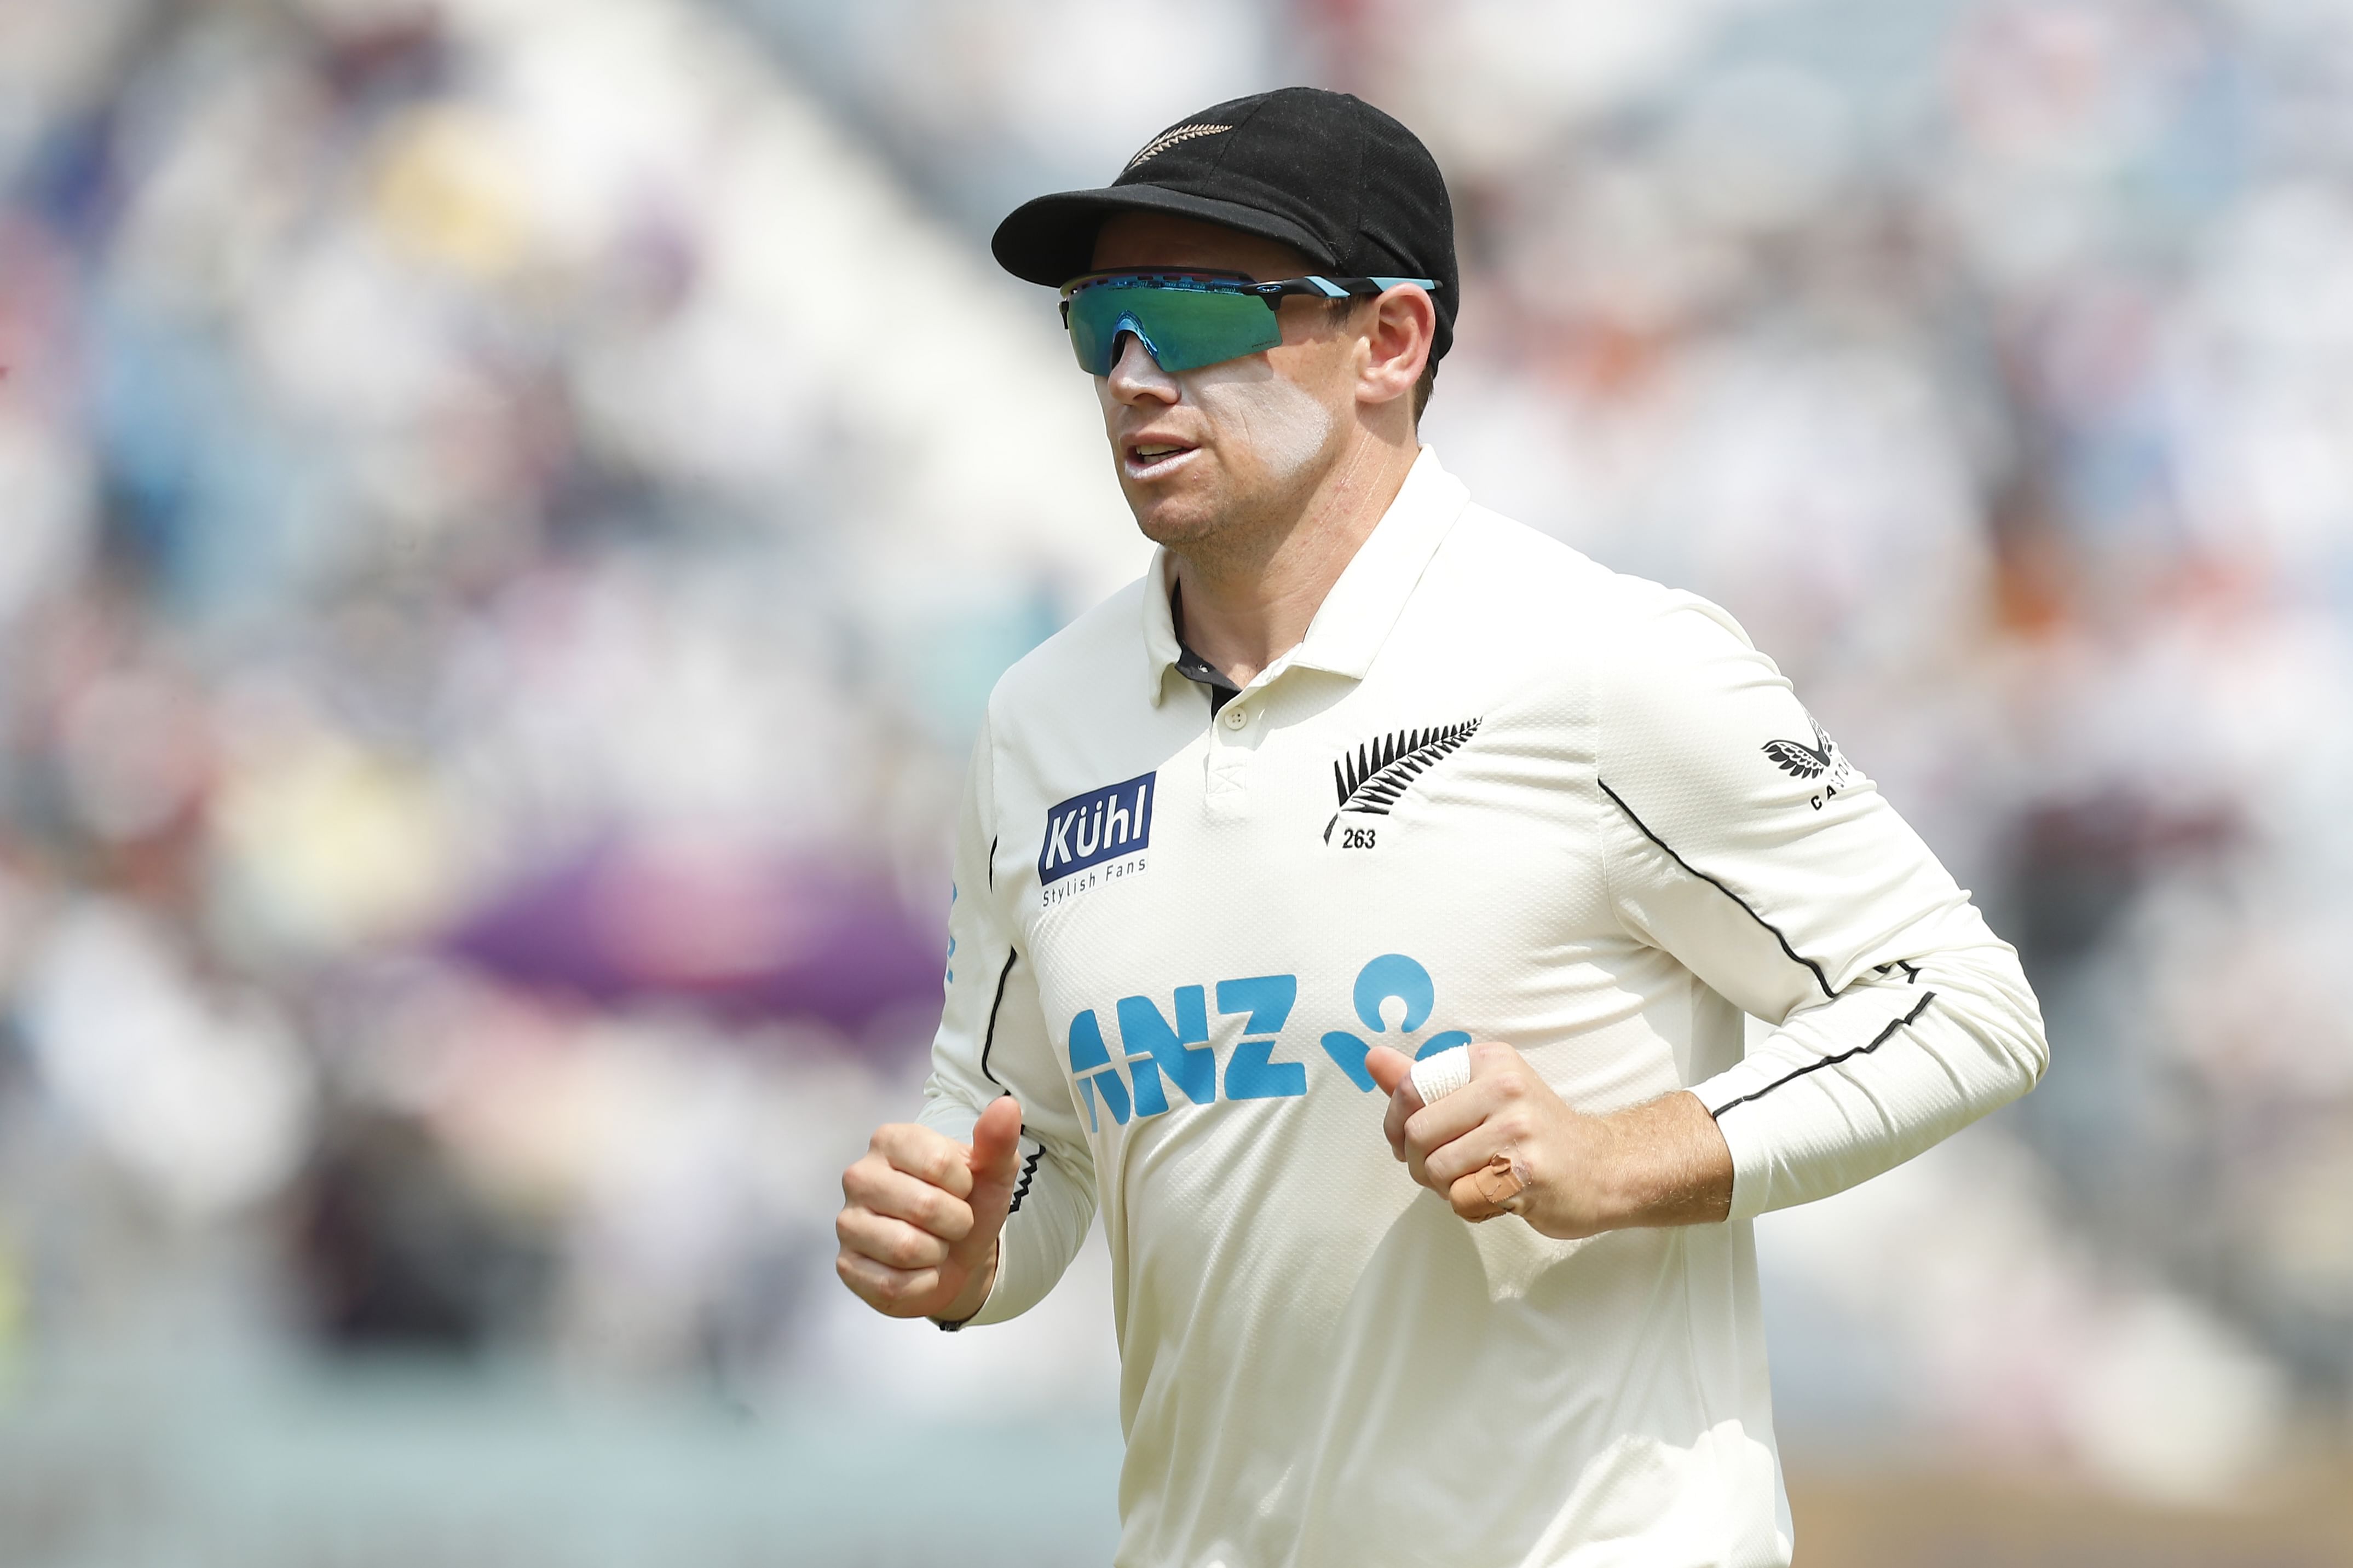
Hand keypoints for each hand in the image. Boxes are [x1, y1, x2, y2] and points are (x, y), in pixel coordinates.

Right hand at [836, 1095, 1023, 1320]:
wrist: (955, 1259)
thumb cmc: (967, 1205)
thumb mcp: (992, 1174)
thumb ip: (998, 1140)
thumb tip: (1007, 1105)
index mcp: (890, 1140)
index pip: (939, 1163)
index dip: (964, 1186)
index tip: (962, 1189)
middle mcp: (859, 1176)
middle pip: (924, 1206)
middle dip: (956, 1223)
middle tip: (952, 1223)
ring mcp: (847, 1222)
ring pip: (905, 1248)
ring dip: (937, 1254)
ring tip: (934, 1244)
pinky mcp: (847, 1266)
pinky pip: (893, 1283)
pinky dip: (922, 1283)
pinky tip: (919, 1270)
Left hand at [1365, 1043, 1733, 1239]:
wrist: (1605, 1168)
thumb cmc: (1534, 1133)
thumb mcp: (1483, 1093)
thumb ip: (1425, 1080)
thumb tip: (1372, 1058)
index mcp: (1490, 1061)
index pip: (1409, 1089)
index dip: (1394, 1125)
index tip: (1405, 1141)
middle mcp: (1505, 1087)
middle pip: (1415, 1133)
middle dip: (1417, 1162)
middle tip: (1443, 1170)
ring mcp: (1519, 1130)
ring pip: (1436, 1170)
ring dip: (1445, 1188)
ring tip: (1476, 1181)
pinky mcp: (1529, 1174)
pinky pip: (1462, 1200)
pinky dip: (1470, 1207)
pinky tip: (1498, 1197)